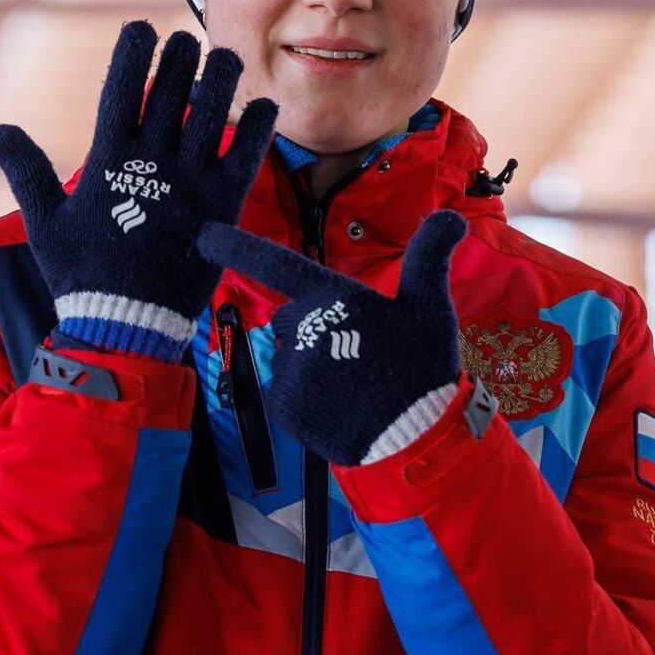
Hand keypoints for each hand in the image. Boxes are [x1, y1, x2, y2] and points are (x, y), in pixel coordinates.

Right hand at [0, 20, 277, 360]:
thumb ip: (27, 173)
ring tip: (225, 59)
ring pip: (211, 111)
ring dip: (221, 79)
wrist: (126, 325)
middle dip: (179, 58)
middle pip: (171, 90)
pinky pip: (247, 154)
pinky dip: (257, 127)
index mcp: (108, 159)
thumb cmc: (82, 275)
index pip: (121, 89)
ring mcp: (191, 181)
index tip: (141, 28)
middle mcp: (152, 161)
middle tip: (186, 41)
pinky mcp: (222, 205)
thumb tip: (0, 131)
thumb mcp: (44, 223)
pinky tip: (262, 105)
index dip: (133, 52)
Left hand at [194, 211, 468, 464]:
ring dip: (312, 372)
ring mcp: (292, 369)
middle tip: (358, 358)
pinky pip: (285, 395)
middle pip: (291, 321)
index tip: (203, 235)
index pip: (278, 266)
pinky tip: (337, 409)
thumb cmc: (422, 367)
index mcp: (334, 297)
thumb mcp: (430, 306)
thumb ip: (430, 257)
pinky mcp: (284, 405)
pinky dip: (306, 403)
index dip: (237, 247)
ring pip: (289, 360)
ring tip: (352, 388)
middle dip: (315, 335)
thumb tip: (451, 217)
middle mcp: (305, 328)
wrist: (417, 437)